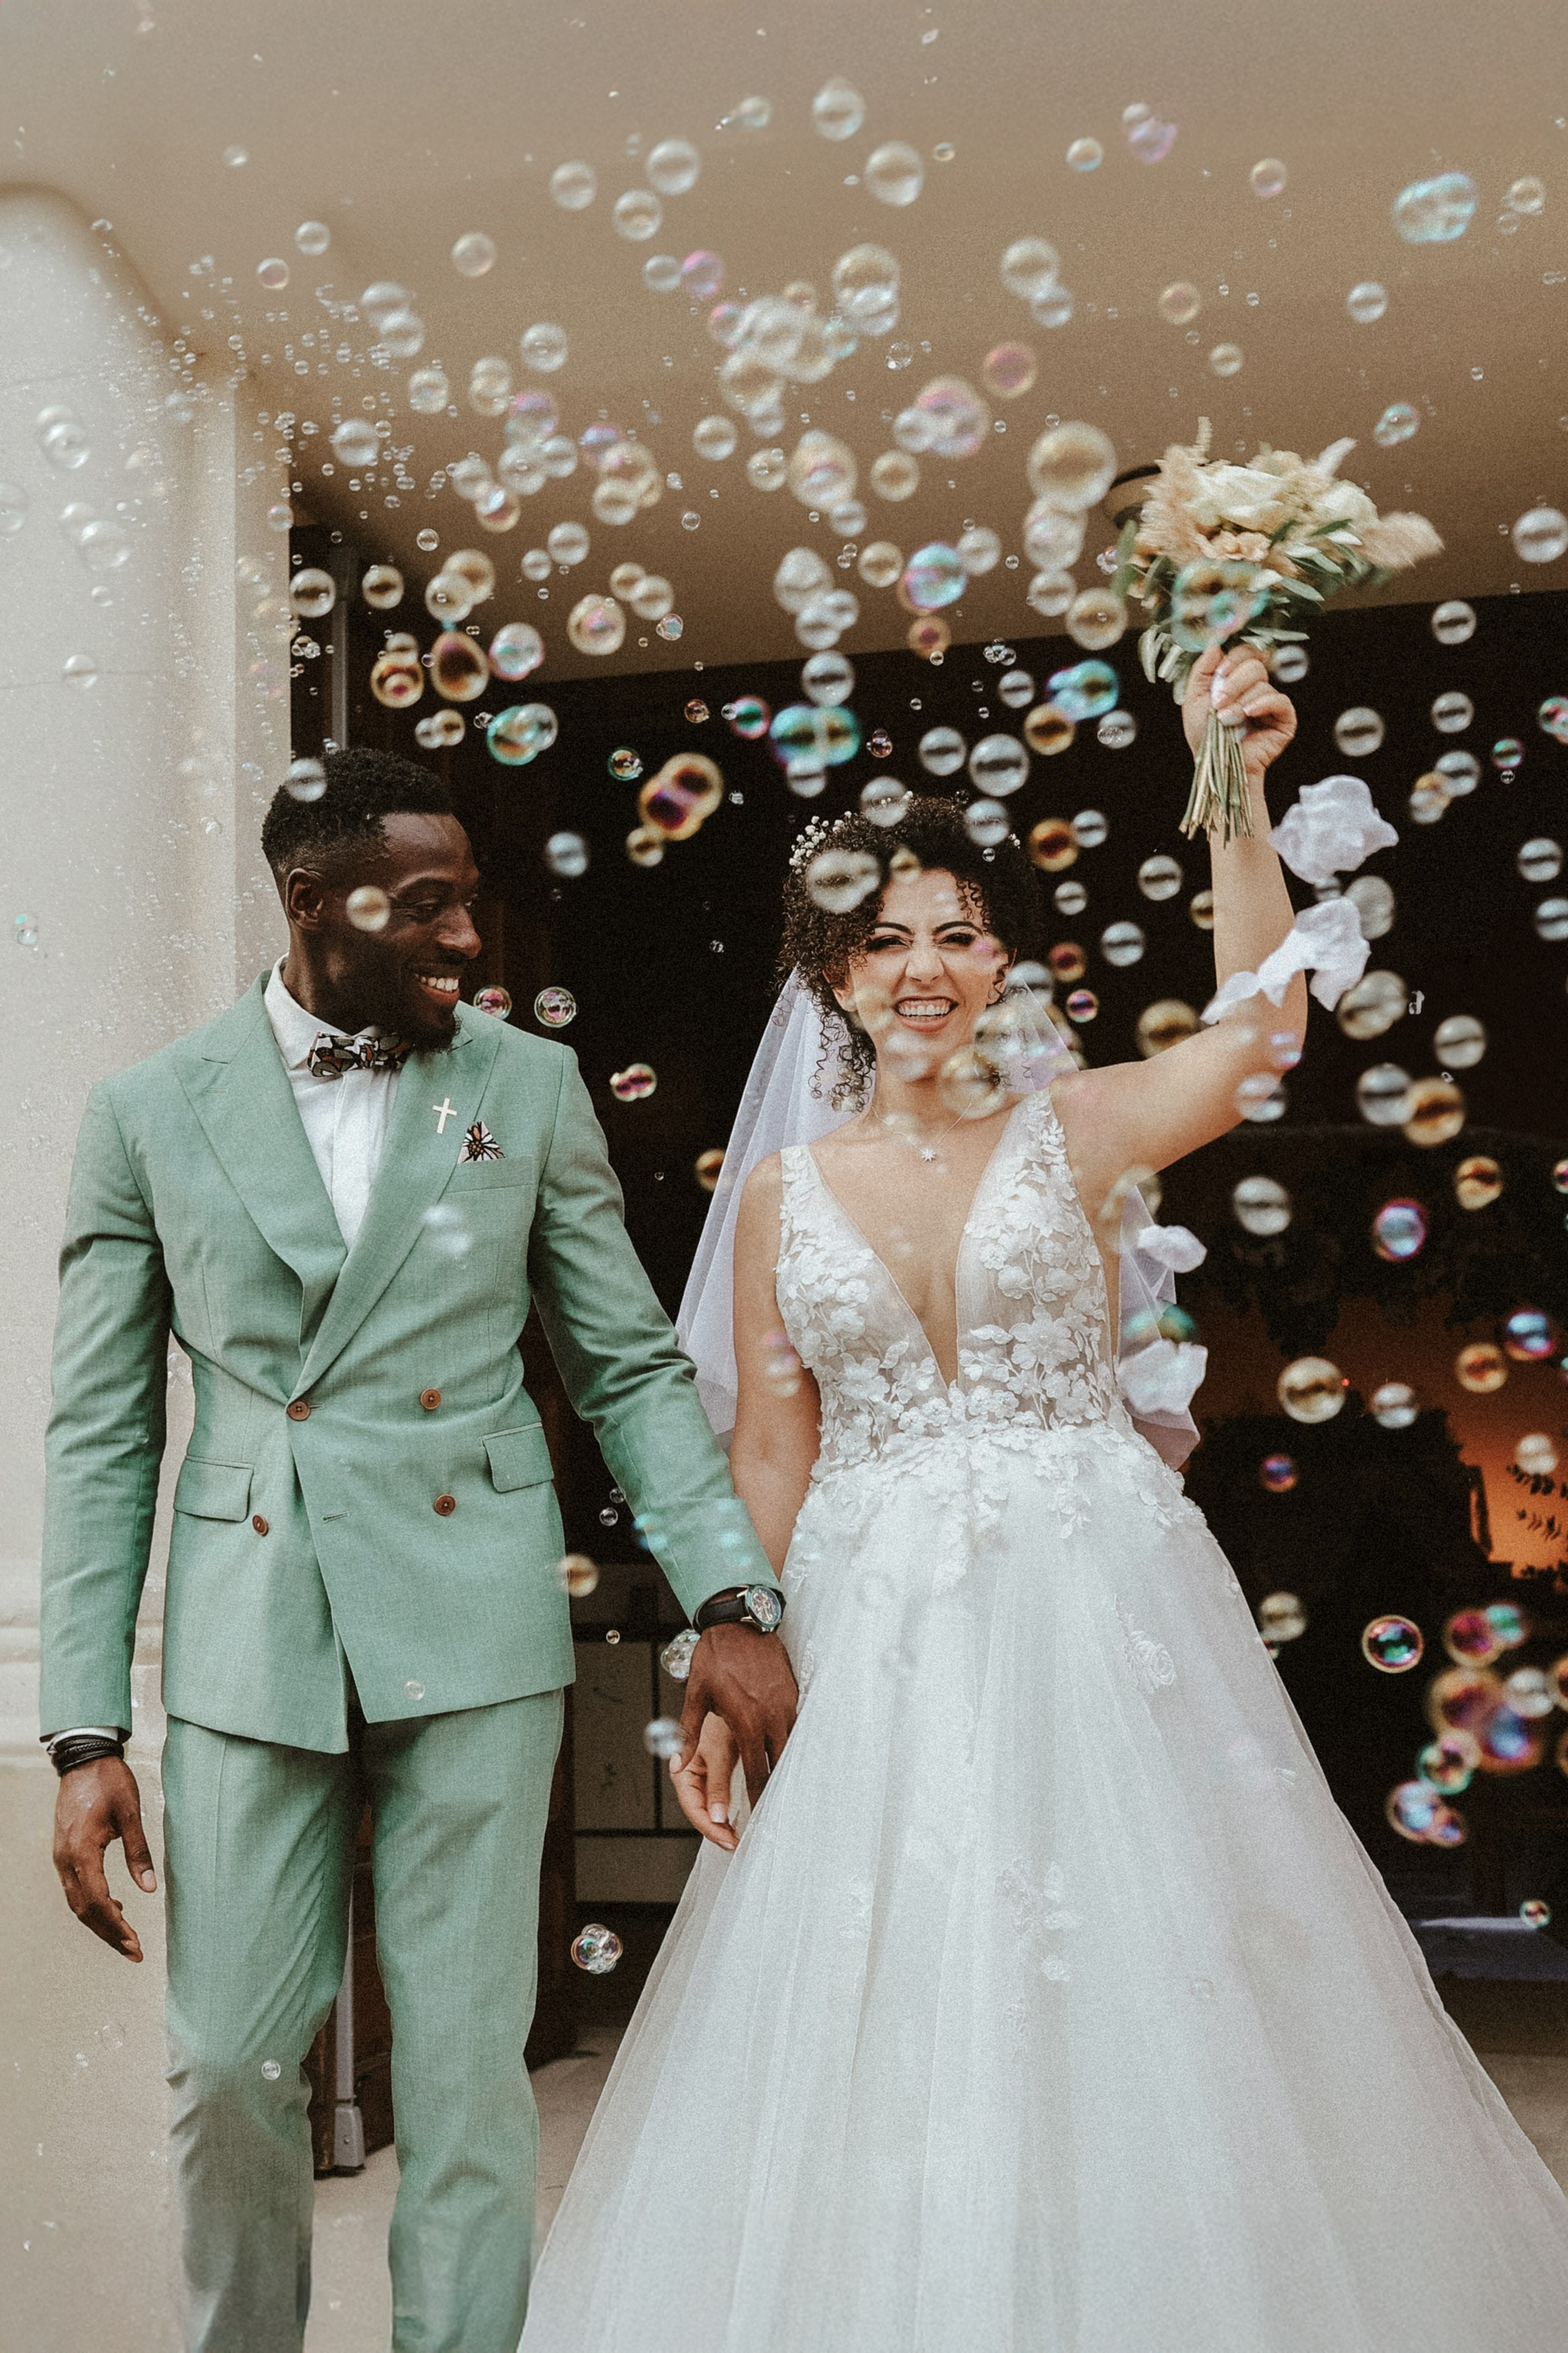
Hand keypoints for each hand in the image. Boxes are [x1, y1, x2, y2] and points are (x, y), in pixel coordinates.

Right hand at [53, 1758, 156, 1962]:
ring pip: (78, 1902)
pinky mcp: (65, 1852)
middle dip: (109, 1933)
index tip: (135, 1943)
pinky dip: (93, 1903)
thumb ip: (139, 1852)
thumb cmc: (109, 1781)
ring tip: (126, 1936)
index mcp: (82, 1852)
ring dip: (100, 1922)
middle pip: (85, 1909)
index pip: (98, 1901)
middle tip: (134, 1951)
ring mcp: (62, 1857)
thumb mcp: (131, 1813)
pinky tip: (114, 1906)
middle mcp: (66, 1859)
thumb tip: (150, 1888)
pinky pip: (75, 1887)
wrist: (84, 1759)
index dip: (117, 1926)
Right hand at [668, 1711, 740, 1850]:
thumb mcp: (720, 1752)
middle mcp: (691, 1776)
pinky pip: (720, 1798)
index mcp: (683, 1771)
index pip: (694, 1809)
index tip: (728, 1840)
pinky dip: (729, 1810)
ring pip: (710, 1807)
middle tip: (736, 1844)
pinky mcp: (717, 1772)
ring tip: (738, 1836)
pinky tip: (739, 1818)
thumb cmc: (719, 1718)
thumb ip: (718, 1784)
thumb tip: (718, 1818)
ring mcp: (703, 1775)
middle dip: (717, 1830)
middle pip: (701, 1812)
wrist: (729, 1696)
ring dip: (723, 1824)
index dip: (710, 1828)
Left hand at [675, 1620, 797, 1803]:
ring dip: (789, 1765)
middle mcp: (770, 1717)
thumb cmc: (715, 1657)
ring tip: (789, 1787)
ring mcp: (786, 1705)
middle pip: (781, 1764)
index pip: (756, 1771)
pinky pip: (798, 1727)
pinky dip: (795, 1743)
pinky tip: (792, 1752)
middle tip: (779, 1809)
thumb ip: (689, 1733)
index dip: (760, 1797)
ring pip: (793, 1746)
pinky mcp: (794, 1693)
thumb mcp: (696, 1695)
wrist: (738, 1623)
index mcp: (746, 1722)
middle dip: (779, 1788)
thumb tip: (676, 1763)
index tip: (761, 1816)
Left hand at [1182, 642, 1296, 785]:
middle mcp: (1257, 688)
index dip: (1233, 660)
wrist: (1217, 765)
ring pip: (1263, 684)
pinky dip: (1262, 704)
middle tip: (1219, 703)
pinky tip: (1249, 715)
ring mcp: (1272, 703)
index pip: (1245, 654)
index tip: (1219, 675)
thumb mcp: (1194, 699)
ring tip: (1228, 721)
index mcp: (1238, 681)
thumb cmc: (1206, 737)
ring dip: (1240, 702)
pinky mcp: (1285, 719)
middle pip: (1254, 665)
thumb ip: (1203, 670)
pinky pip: (1279, 700)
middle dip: (1233, 683)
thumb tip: (1216, 644)